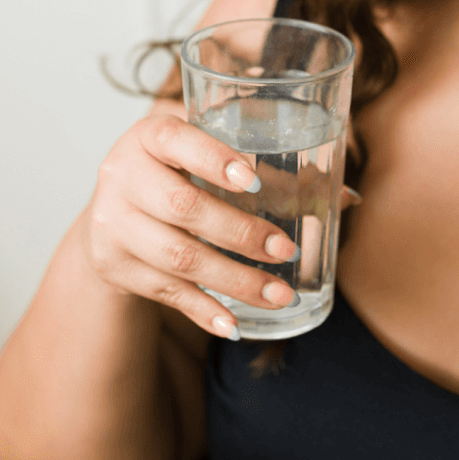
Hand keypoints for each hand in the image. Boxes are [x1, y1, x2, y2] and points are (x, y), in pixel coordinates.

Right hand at [86, 114, 300, 337]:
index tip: (255, 182)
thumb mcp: (206, 159)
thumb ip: (269, 171)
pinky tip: (234, 324)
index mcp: (149, 135)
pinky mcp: (113, 265)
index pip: (174, 138)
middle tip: (287, 250)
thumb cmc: (178, 177)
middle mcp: (122, 174)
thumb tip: (346, 198)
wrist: (112, 217)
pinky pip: (165, 292)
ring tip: (278, 294)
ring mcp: (112, 223)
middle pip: (182, 206)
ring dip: (235, 280)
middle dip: (240, 233)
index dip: (213, 159)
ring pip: (178, 257)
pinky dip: (203, 310)